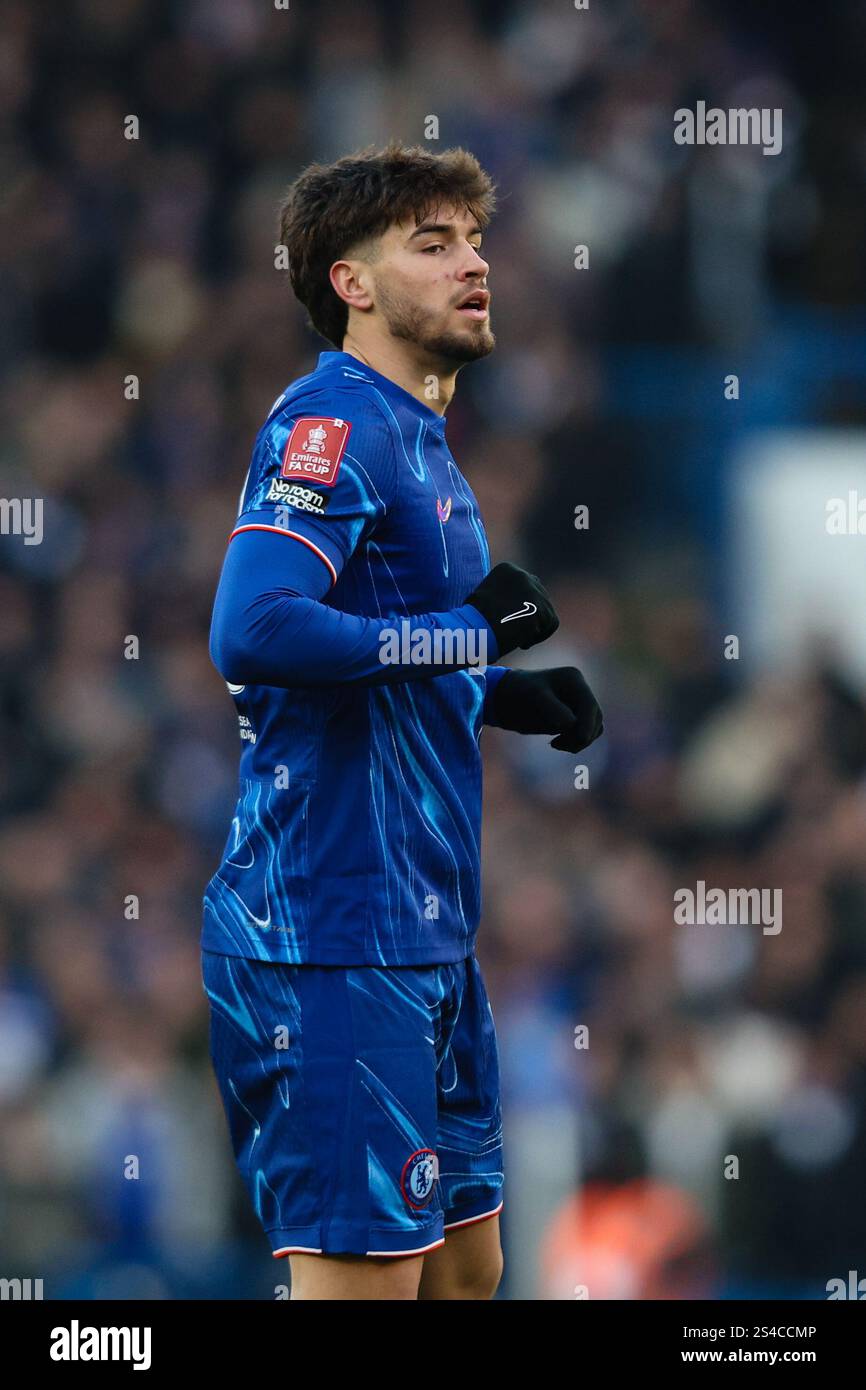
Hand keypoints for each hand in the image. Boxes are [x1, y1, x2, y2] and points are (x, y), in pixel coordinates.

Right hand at [463, 562, 558, 657]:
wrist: (473, 631)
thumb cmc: (472, 621)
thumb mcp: (485, 597)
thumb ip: (503, 594)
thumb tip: (513, 604)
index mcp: (507, 569)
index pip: (526, 585)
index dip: (520, 606)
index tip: (507, 619)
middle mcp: (523, 575)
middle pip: (539, 596)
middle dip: (531, 615)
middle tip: (516, 630)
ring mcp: (534, 591)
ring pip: (546, 611)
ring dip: (534, 627)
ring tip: (516, 638)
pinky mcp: (542, 609)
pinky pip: (551, 624)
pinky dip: (538, 637)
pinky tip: (521, 642)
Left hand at [489, 666, 603, 751]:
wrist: (506, 699)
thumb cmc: (519, 693)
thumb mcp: (534, 697)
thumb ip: (553, 709)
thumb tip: (571, 725)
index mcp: (574, 679)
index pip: (589, 706)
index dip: (588, 724)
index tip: (580, 740)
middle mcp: (580, 690)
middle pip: (595, 718)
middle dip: (582, 734)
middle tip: (557, 744)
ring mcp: (578, 704)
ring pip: (593, 728)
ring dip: (579, 741)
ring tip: (556, 744)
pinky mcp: (574, 717)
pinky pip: (584, 733)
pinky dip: (574, 742)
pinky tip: (556, 743)